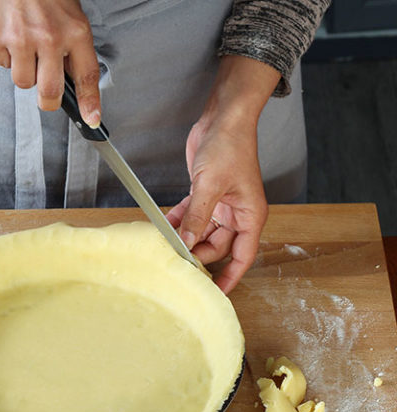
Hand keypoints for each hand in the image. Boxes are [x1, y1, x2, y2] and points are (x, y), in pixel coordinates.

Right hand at [0, 0, 100, 125]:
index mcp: (75, 32)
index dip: (89, 102)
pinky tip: (11, 35)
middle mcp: (49, 36)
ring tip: (26, 47)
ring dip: (25, 72)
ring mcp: (20, 38)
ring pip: (23, 82)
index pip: (86, 76)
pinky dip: (6, 56)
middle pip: (49, 92)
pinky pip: (2, 65)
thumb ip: (74, 53)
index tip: (91, 120)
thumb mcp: (72, 17)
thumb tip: (73, 89)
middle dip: (48, 99)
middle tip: (46, 92)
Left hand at [166, 55, 280, 293]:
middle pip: (216, 247)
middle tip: (175, 263)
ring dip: (183, 238)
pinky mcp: (205, 196)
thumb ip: (198, 218)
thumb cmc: (230, 147)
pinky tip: (162, 225)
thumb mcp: (210, 186)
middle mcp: (237, 214)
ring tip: (164, 245)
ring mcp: (220, 206)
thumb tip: (186, 244)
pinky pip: (190, 217)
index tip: (216, 293)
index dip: (230, 277)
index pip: (242, 256)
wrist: (223, 118)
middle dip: (196, 254)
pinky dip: (177, 221)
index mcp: (250, 216)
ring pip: (200, 233)